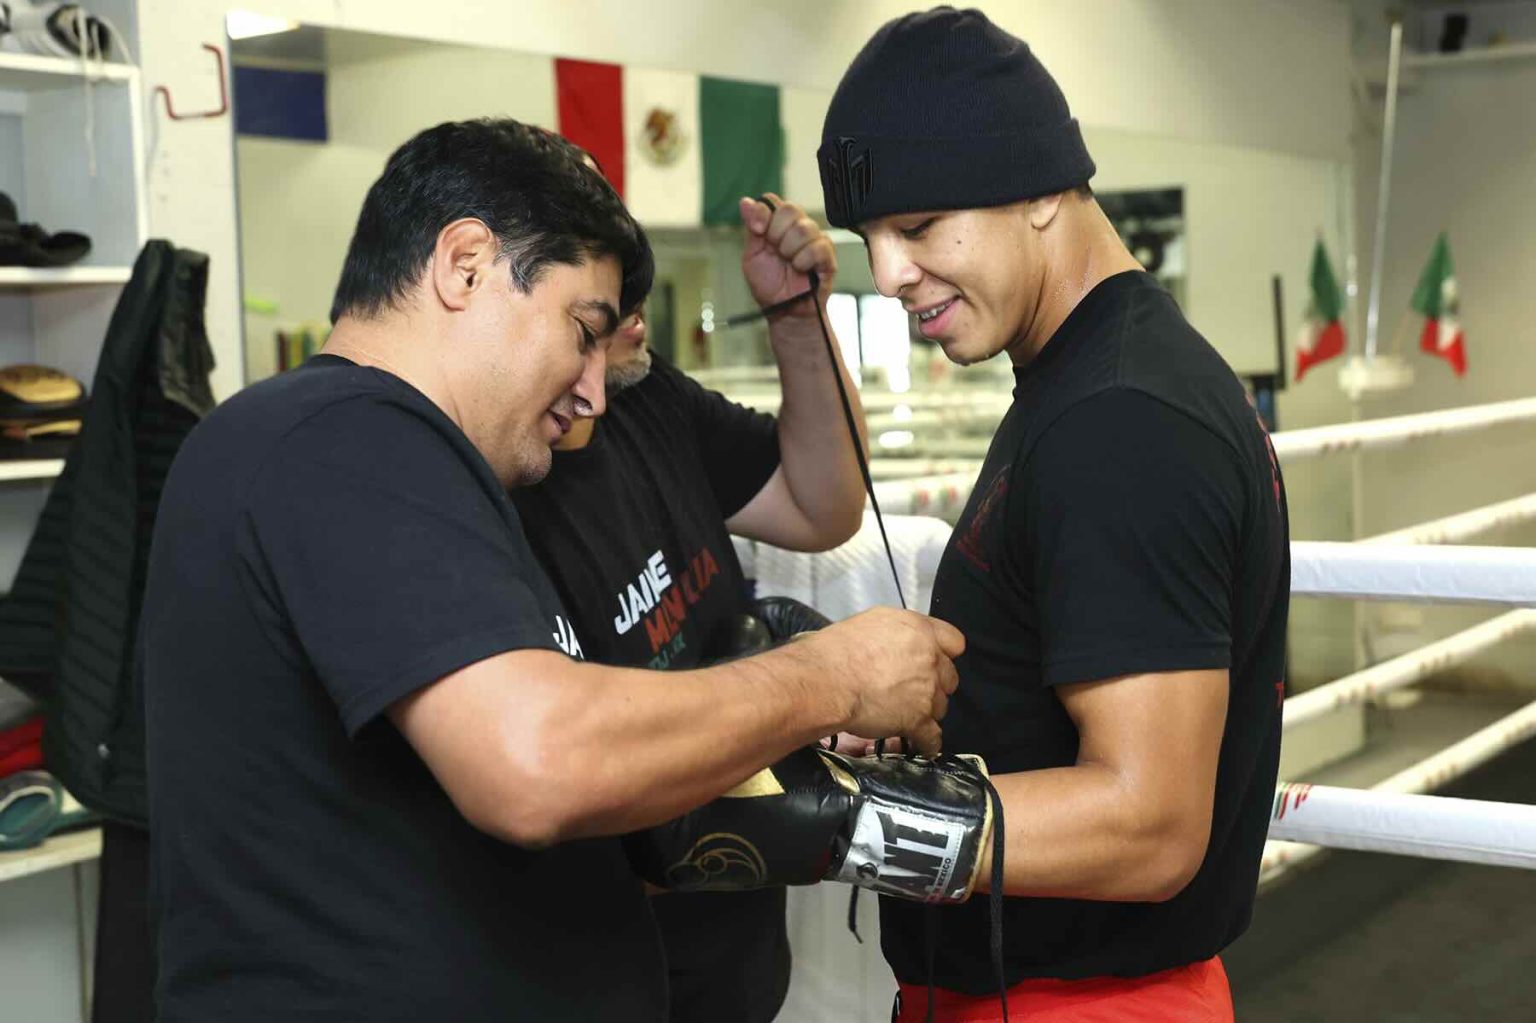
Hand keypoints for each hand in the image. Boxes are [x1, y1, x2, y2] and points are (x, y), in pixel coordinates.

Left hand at [738, 193, 836, 319]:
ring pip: (804, 228)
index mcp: (778, 225)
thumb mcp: (752, 256)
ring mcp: (815, 239)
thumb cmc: (770, 285)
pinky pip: (817, 247)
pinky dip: (804, 261)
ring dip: (790, 250)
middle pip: (790, 209)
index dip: (763, 213)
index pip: (772, 201)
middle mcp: (798, 227)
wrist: (784, 310)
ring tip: (790, 265)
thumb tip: (745, 202)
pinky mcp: (827, 255)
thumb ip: (752, 229)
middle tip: (777, 253)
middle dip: (777, 233)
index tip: (758, 231)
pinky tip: (801, 270)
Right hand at [804, 608, 963, 756]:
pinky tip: (921, 744)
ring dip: (926, 711)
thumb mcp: (871, 624)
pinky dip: (927, 743)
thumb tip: (897, 645)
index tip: (932, 661)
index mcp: (919, 630)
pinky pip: (933, 737)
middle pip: (949, 677)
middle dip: (935, 685)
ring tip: (903, 714)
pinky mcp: (918, 720)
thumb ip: (896, 634)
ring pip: (941, 706)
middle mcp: (929, 658)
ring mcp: (927, 690)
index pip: (954, 641)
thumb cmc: (836, 650)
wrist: (826, 681)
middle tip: (911, 689)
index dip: (943, 653)